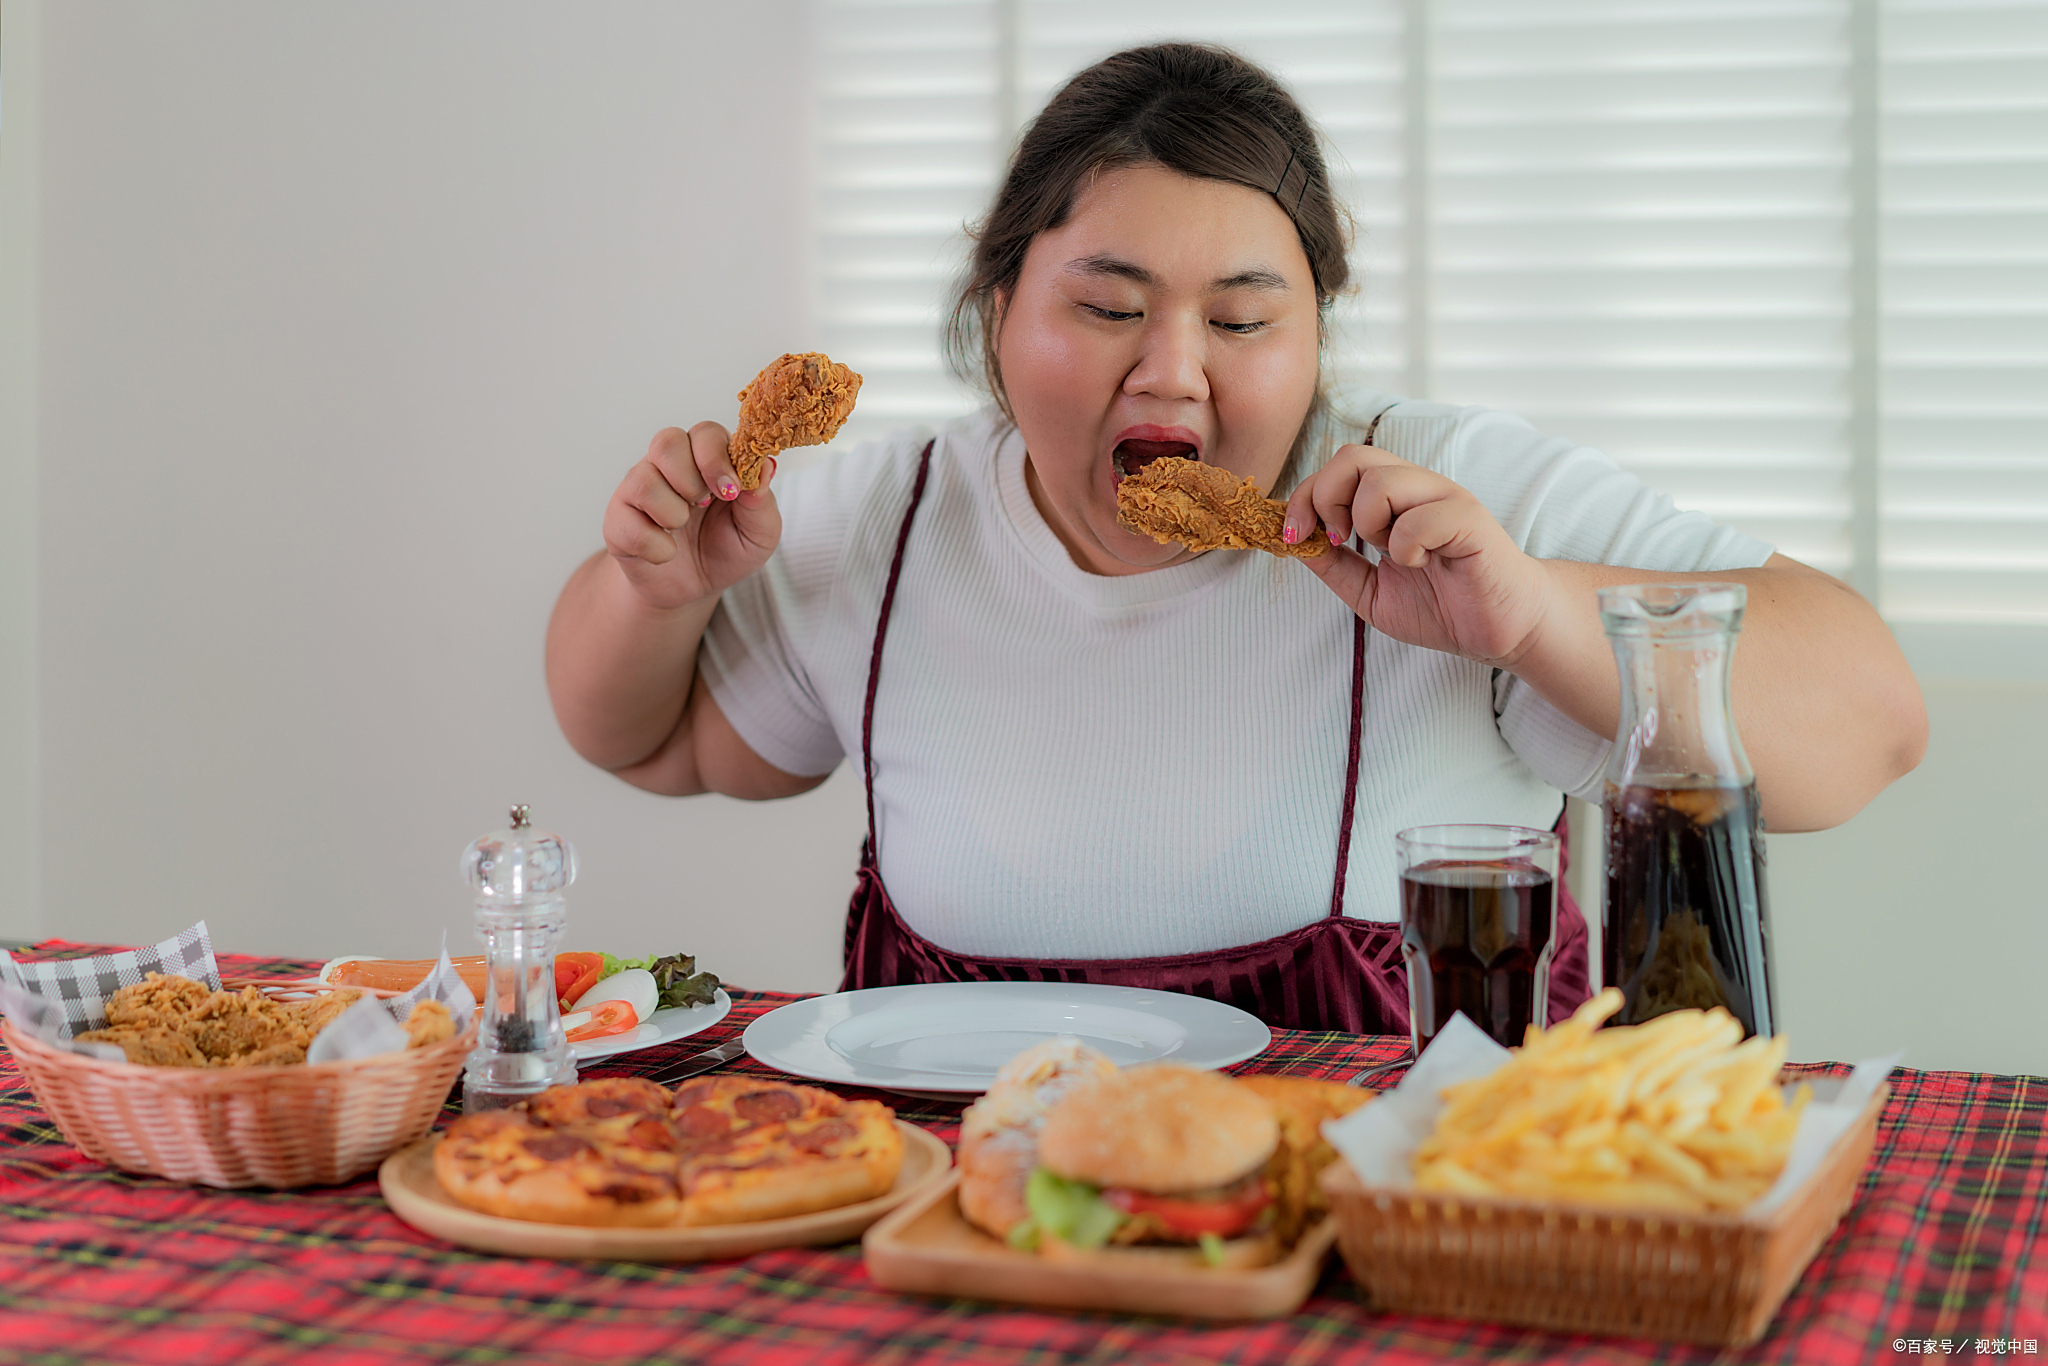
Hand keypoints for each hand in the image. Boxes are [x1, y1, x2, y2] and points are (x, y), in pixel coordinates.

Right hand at [601, 422, 780, 610]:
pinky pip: (628, 523)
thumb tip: (764, 468)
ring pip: (644, 480)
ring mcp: (638, 489)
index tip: (730, 492)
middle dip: (691, 479)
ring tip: (681, 528)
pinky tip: (666, 552)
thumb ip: (763, 501)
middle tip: (703, 506)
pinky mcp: (617, 520)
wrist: (693, 590)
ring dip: (672, 513)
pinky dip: (656, 547)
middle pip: (667, 441)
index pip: (706, 433)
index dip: (716, 458)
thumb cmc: (727, 550)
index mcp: (707, 459)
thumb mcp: (760, 533)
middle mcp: (669, 465)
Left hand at [1283, 443, 1551, 665]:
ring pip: (1380, 482)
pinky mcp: (1469, 519)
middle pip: (1351, 457)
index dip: (1303, 497)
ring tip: (1391, 554)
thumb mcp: (1370, 591)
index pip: (1335, 468)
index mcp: (1393, 498)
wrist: (1500, 631)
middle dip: (1326, 500)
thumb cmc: (1443, 606)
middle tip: (1340, 541)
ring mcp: (1444, 498)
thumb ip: (1334, 566)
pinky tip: (1423, 564)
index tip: (1295, 536)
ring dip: (1368, 524)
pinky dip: (1406, 548)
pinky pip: (1418, 519)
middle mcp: (1417, 487)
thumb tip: (1294, 542)